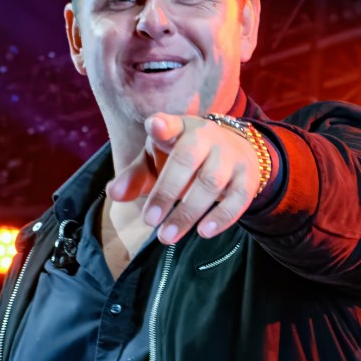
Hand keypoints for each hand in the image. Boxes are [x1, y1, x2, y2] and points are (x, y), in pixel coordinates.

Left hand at [107, 113, 261, 244]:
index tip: (155, 126)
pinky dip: (221, 217)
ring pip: (210, 183)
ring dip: (187, 212)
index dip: (162, 125)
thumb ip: (135, 176)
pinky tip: (203, 232)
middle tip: (149, 221)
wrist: (237, 151)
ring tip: (166, 236)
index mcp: (180, 129)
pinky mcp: (247, 177)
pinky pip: (237, 199)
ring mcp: (230, 156)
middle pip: (187, 160)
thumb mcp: (158, 159)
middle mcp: (206, 137)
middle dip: (166, 191)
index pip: (170, 123)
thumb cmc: (186, 156)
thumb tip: (113, 193)